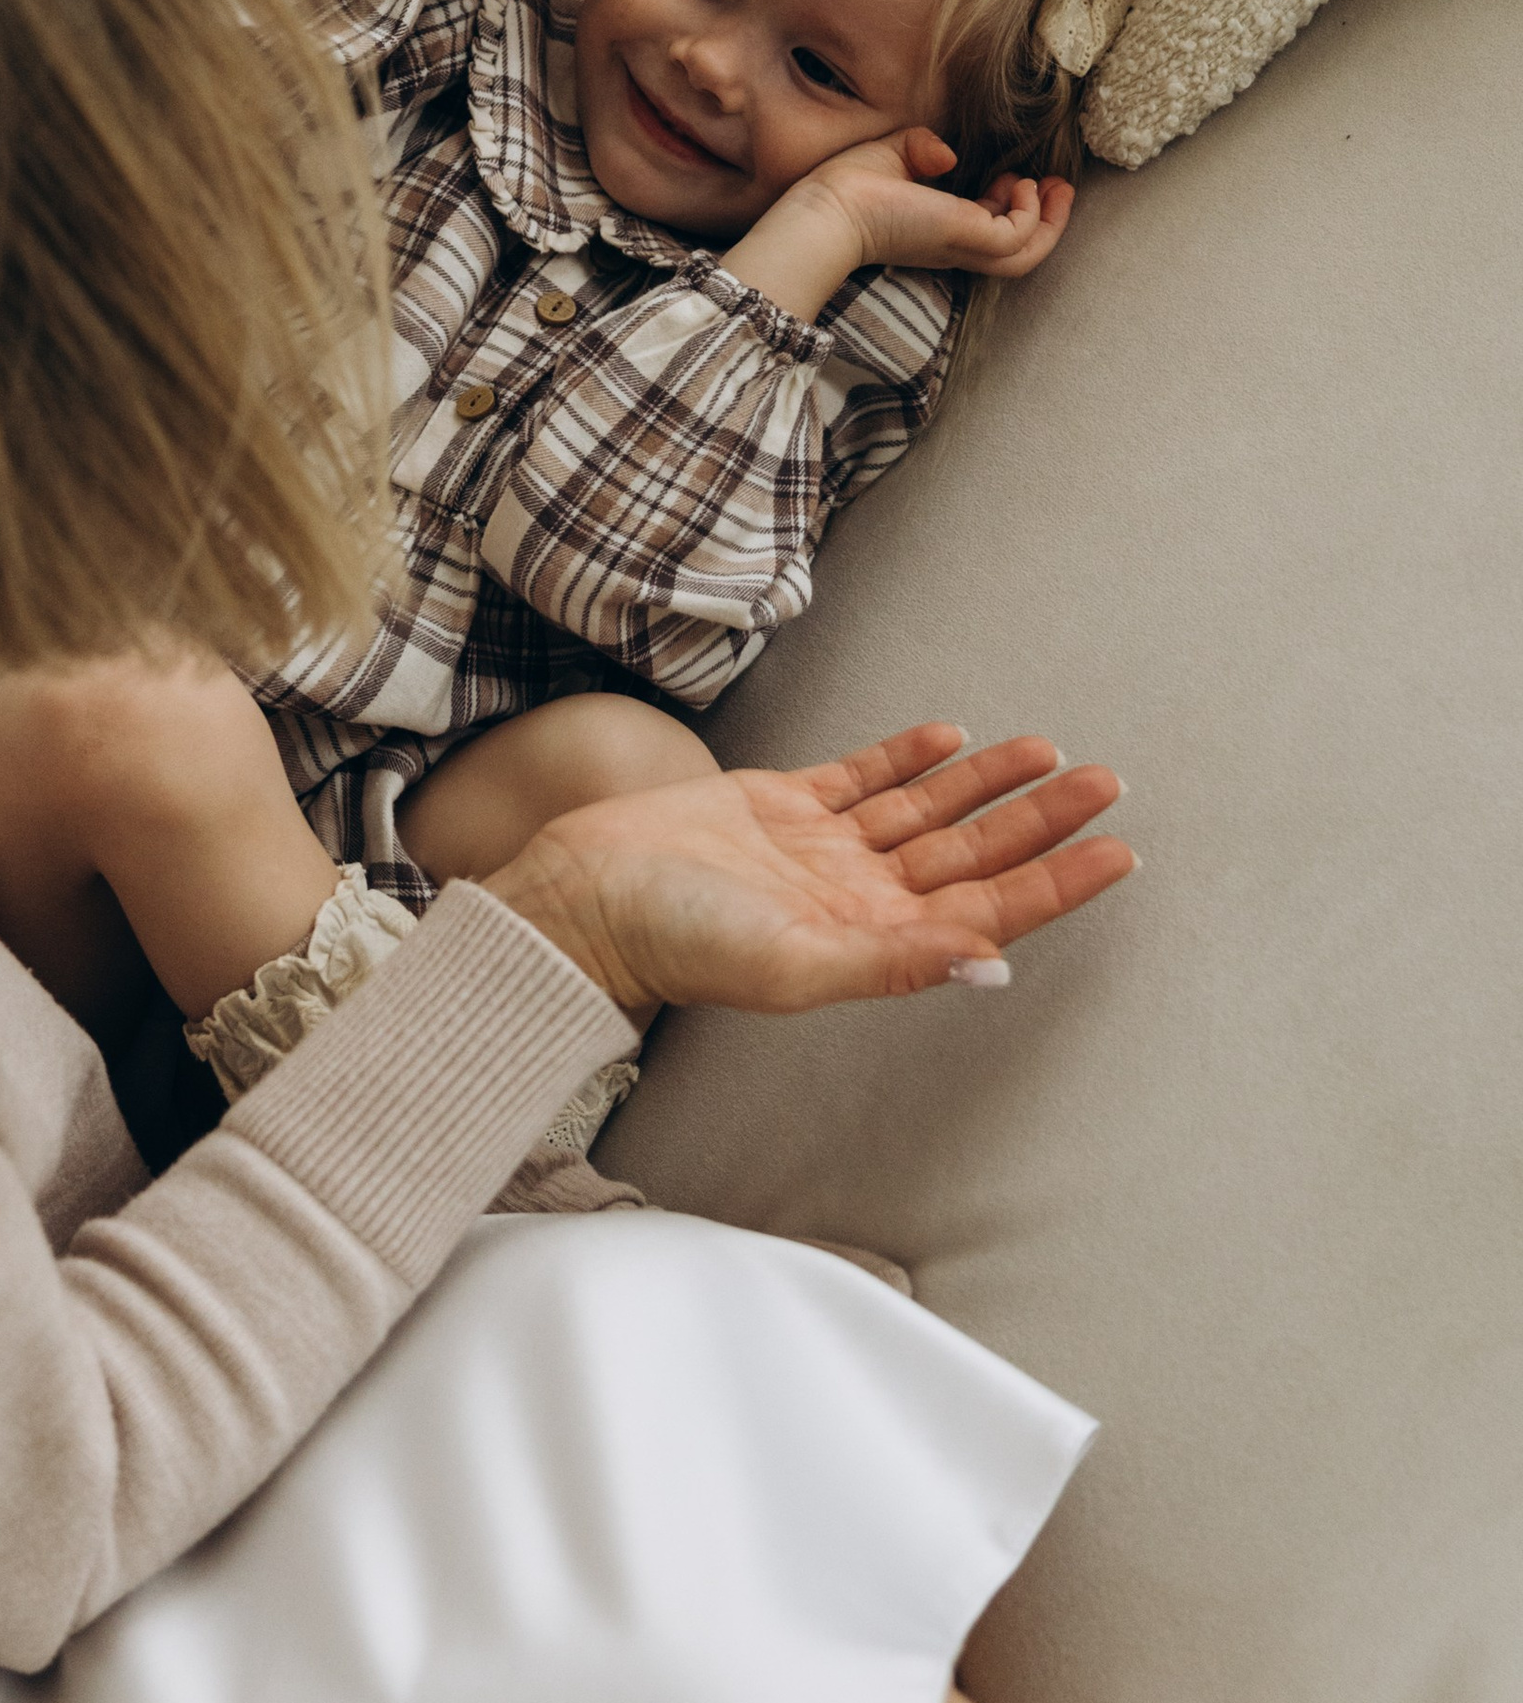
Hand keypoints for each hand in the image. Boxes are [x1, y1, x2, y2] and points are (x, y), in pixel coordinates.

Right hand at [484, 725, 1131, 1016]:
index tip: (1119, 850)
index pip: (989, 907)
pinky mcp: (777, 807)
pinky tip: (948, 737)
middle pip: (972, 852)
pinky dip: (907, 758)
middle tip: (1108, 781)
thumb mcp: (793, 965)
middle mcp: (856, 896)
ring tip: (1048, 750)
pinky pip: (860, 778)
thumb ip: (895, 965)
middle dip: (1042, 819)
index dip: (1056, 880)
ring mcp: (819, 850)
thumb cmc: (677, 945)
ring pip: (926, 810)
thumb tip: (993, 964)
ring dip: (987, 782)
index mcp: (871, 940)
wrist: (583, 898)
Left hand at [726, 131, 1074, 318]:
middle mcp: (953, 246)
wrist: (827, 210)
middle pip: (1018, 251)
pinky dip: (1029, 213)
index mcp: (937, 232)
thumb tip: (947, 155)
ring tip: (1054, 185)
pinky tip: (1018, 182)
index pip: (989, 232)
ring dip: (1049, 220)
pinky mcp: (965, 238)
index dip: (1012, 207)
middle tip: (1059, 187)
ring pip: (1026, 253)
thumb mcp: (892, 157)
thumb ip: (921, 150)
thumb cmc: (846, 188)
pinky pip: (1018, 237)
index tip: (1020, 178)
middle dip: (1046, 219)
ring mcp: (961, 246)